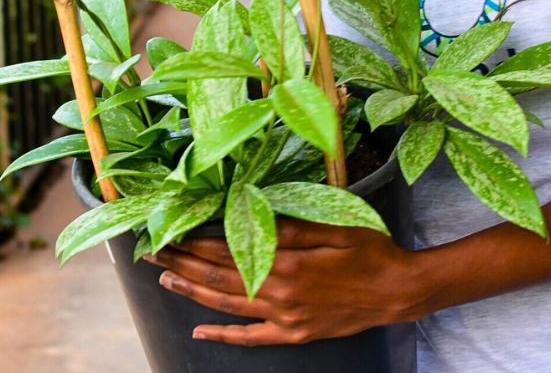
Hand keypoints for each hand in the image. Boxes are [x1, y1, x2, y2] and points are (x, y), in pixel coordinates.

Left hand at [145, 219, 426, 345]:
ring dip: (193, 292)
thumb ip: (289, 225)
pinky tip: (201, 332)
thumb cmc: (369, 249)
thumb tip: (249, 213)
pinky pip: (252, 337)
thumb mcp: (332, 226)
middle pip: (219, 279)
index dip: (195, 244)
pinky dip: (224, 335)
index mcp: (287, 265)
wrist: (398, 290)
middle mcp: (279, 296)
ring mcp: (286, 320)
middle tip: (152, 253)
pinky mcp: (295, 334)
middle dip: (183, 264)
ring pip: (228, 307)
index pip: (228, 253)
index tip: (169, 232)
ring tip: (165, 279)